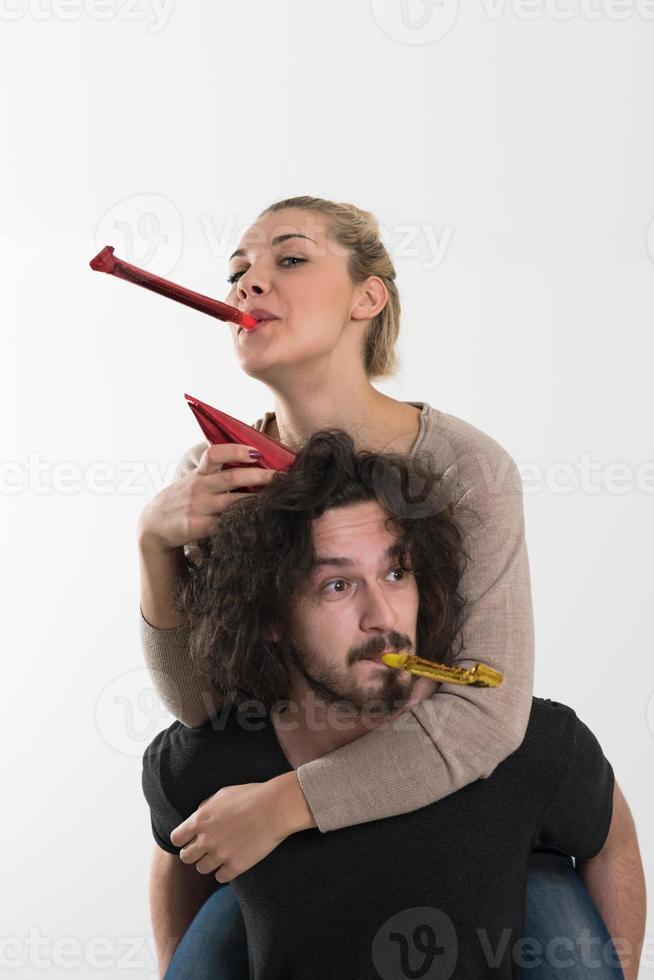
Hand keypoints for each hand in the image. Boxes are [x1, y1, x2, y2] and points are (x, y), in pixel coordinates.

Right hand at [137, 443, 277, 551]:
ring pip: (233, 503)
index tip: (257, 451)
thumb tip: (252, 459)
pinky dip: (243, 523)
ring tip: (277, 499)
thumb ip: (215, 471)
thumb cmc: (182, 499)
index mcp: (200, 473)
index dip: (236, 450)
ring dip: (256, 500)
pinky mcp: (198, 527)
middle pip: (232, 478)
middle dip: (259, 476)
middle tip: (280, 477)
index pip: (215, 454)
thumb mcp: (193, 480)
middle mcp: (199, 488)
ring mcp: (199, 508)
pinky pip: (225, 524)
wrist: (154, 526)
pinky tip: (259, 523)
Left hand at [170, 772, 314, 882]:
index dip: (182, 840)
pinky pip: (220, 877)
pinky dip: (225, 871)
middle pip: (186, 857)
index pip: (176, 839)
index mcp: (200, 820)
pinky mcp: (236, 866)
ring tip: (222, 853)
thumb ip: (205, 808)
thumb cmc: (251, 796)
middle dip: (194, 852)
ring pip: (202, 869)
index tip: (191, 839)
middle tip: (206, 848)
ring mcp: (221, 854)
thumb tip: (196, 816)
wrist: (276, 807)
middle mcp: (207, 839)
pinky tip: (233, 861)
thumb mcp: (222, 794)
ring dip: (209, 862)